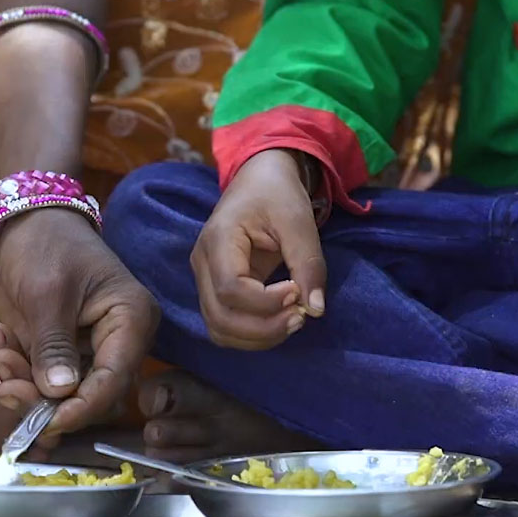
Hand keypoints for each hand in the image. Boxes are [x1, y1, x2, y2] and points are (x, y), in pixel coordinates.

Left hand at [0, 208, 157, 437]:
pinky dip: (16, 369)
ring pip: (62, 392)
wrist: (15, 221)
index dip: (83, 407)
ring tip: (1, 353)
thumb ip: (53, 346)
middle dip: (45, 398)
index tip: (48, 423)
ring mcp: (88, 346)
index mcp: (130, 319)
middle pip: (90, 394)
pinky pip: (41, 378)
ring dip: (25, 383)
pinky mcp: (61, 349)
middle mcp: (116, 339)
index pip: (115, 379)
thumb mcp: (46, 294)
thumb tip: (59, 394)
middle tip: (6, 388)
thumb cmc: (42, 244)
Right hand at [191, 149, 325, 349]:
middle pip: (220, 317)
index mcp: (217, 239)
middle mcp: (202, 264)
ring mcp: (205, 280)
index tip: (297, 291)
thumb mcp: (299, 221)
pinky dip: (252, 334)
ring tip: (293, 320)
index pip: (230, 289)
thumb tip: (315, 310)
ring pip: (219, 329)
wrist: (260, 179)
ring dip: (258, 337)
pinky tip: (279, 320)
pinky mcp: (215, 290)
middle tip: (301, 316)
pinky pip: (225, 325)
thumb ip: (308, 264)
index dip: (266, 302)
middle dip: (264, 328)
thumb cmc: (277, 194)